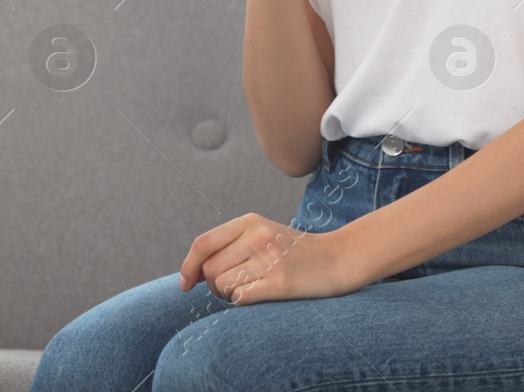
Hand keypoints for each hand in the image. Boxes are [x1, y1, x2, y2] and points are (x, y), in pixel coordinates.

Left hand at [177, 214, 367, 304]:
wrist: (338, 258)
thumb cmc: (293, 252)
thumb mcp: (262, 234)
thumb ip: (229, 246)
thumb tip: (191, 273)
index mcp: (249, 221)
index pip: (203, 244)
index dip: (188, 266)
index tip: (185, 285)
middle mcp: (257, 236)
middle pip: (210, 270)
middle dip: (213, 285)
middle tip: (233, 287)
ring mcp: (269, 258)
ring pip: (223, 286)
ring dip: (229, 295)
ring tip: (251, 289)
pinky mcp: (280, 282)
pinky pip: (241, 298)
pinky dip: (243, 302)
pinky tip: (260, 296)